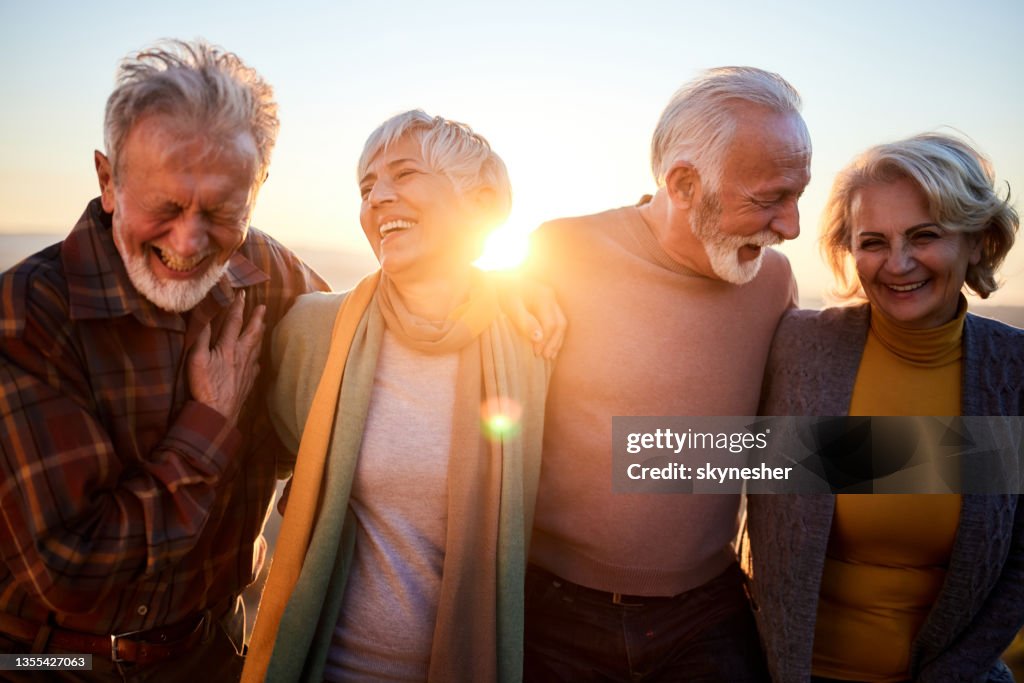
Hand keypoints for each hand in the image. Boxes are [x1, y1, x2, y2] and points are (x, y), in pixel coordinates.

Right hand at [188, 291, 266, 426]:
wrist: (218, 413)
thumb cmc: (205, 387)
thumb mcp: (197, 360)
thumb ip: (201, 338)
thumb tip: (203, 318)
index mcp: (228, 347)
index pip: (234, 322)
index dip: (238, 306)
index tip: (242, 294)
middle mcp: (242, 355)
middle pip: (252, 332)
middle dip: (257, 318)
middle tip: (263, 307)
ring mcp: (247, 369)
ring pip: (256, 347)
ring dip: (259, 334)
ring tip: (263, 326)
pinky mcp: (249, 381)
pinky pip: (256, 365)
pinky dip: (257, 357)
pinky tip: (257, 359)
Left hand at [498, 276, 566, 359]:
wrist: (501, 277)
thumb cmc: (504, 292)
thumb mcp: (511, 306)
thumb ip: (525, 321)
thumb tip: (539, 338)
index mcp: (544, 296)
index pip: (550, 324)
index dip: (545, 341)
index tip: (536, 353)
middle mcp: (552, 296)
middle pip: (560, 324)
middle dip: (554, 342)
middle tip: (545, 357)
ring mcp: (552, 298)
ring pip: (562, 322)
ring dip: (557, 340)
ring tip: (550, 355)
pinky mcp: (550, 301)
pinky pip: (558, 319)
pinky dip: (556, 333)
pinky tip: (550, 343)